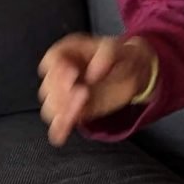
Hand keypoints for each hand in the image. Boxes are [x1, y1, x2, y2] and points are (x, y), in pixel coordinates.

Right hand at [37, 34, 153, 146]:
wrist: (135, 72)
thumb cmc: (122, 55)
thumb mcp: (118, 48)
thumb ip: (105, 55)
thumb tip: (93, 73)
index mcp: (68, 52)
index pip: (52, 59)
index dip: (58, 68)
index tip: (73, 74)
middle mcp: (61, 73)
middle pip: (49, 86)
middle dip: (62, 92)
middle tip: (83, 93)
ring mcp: (65, 94)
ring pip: (51, 106)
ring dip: (62, 110)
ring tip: (79, 109)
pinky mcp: (74, 110)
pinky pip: (60, 122)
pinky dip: (59, 129)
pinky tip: (61, 135)